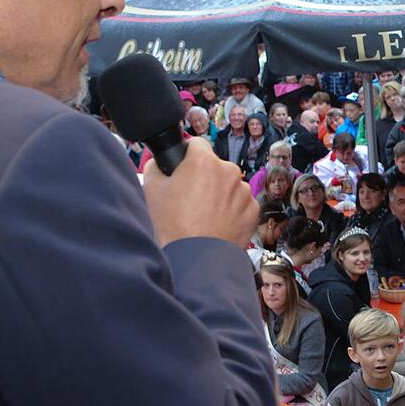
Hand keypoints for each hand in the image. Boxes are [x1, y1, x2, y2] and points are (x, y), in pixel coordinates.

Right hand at [143, 137, 257, 248]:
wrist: (195, 260)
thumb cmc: (173, 226)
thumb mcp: (152, 190)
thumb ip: (155, 167)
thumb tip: (160, 161)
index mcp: (204, 161)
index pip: (196, 145)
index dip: (187, 156)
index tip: (183, 169)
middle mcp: (228, 171)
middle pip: (214, 167)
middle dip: (204, 178)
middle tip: (189, 199)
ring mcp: (243, 191)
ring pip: (229, 185)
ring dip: (219, 194)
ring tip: (203, 215)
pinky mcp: (253, 210)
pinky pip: (240, 203)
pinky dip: (231, 210)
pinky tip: (217, 224)